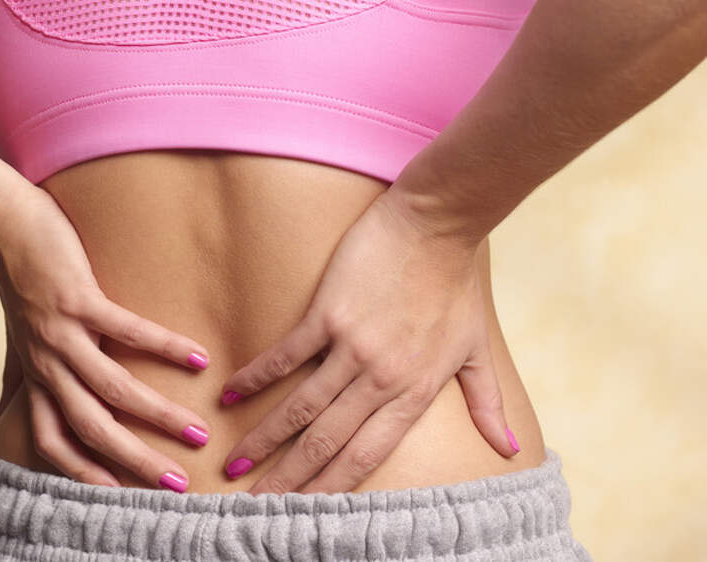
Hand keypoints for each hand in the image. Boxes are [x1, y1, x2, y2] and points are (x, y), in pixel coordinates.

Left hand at [0, 184, 212, 490]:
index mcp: (37, 376)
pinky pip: (127, 331)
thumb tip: (3, 410)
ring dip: (158, 415)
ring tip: (198, 431)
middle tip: (176, 483)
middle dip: (135, 461)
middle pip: (90, 428)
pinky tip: (198, 358)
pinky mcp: (77, 300)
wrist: (3, 224)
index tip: (123, 495)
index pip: (54, 441)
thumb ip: (18, 376)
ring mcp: (61, 334)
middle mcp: (47, 364)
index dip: (85, 473)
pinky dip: (164, 347)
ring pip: (112, 389)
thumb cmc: (18, 280)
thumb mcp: (16, 338)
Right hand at [218, 188, 518, 493]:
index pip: (365, 456)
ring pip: (300, 407)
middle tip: (257, 505)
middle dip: (289, 479)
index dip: (331, 489)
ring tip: (235, 463)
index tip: (303, 513)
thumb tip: (511, 448)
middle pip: (326, 442)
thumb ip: (488, 403)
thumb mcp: (477, 350)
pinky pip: (286, 355)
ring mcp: (352, 346)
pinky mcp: (329, 313)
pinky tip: (232, 397)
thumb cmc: (457, 284)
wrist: (438, 223)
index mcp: (414, 392)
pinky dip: (257, 378)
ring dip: (265, 439)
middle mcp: (381, 378)